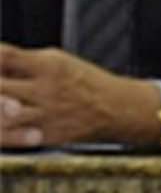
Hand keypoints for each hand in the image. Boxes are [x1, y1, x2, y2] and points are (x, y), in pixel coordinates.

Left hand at [0, 44, 160, 148]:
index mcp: (49, 66)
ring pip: (4, 115)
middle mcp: (47, 91)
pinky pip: (15, 135)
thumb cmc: (84, 83)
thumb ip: (22, 61)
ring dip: (0, 109)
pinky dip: (6, 129)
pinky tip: (8, 122)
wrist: (117, 109)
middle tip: (0, 86)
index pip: (5, 56)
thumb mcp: (57, 60)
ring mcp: (48, 115)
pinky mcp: (48, 136)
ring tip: (5, 105)